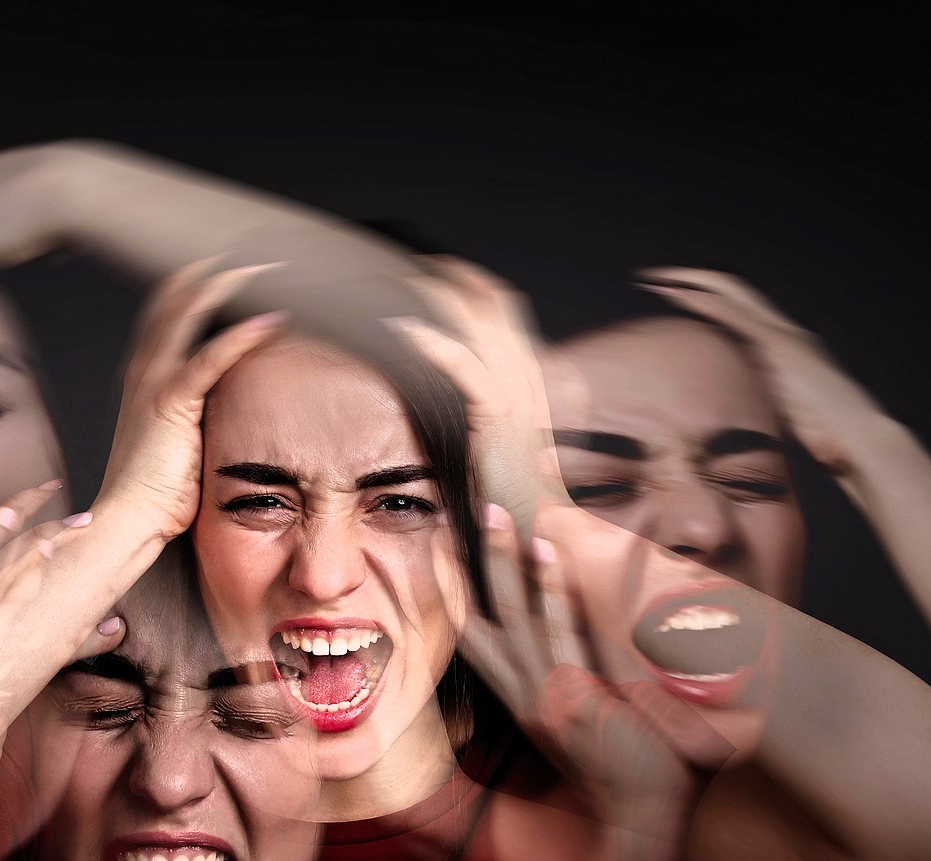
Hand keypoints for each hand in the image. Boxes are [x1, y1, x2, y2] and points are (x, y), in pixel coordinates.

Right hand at [99, 258, 287, 540]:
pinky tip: (270, 321)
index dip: (190, 289)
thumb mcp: (178, 445)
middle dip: (206, 274)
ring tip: (258, 269)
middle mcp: (143, 371)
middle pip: (171, 302)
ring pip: (186, 314)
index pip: (165, 317)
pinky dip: (241, 336)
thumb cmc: (154, 495)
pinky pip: (210, 357)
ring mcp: (153, 382)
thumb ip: (198, 418)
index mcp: (143, 379)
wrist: (127, 519)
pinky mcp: (171, 401)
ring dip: (223, 287)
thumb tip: (233, 412)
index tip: (222, 272)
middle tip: (244, 257)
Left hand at [388, 256, 567, 523]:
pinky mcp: (497, 414)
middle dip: (446, 275)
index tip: (429, 269)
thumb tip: (448, 383)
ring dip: (433, 295)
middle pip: (489, 299)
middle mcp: (526, 374)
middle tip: (403, 263)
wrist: (537, 527)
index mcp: (528, 374)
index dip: (466, 281)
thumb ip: (478, 404)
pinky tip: (397, 328)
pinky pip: (460, 362)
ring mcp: (516, 392)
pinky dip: (428, 340)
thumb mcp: (496, 437)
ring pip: (475, 319)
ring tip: (393, 282)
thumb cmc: (510, 490)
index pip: (500, 306)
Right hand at [459, 502, 695, 839]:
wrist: (645, 821)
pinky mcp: (580, 703)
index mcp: (528, 701)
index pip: (481, 638)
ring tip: (503, 519)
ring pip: (518, 621)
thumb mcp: (594, 722)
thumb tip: (595, 634)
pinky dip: (555, 595)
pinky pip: (563, 638)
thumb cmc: (630, 770)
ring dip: (508, 567)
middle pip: (487, 621)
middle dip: (475, 566)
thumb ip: (586, 681)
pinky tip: (551, 557)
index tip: (449, 552)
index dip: (460, 594)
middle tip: (467, 515)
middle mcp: (529, 698)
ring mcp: (551, 699)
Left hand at [634, 267, 906, 478]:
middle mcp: (786, 332)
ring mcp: (783, 335)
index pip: (742, 312)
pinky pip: (734, 315)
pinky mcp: (780, 345)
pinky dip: (703, 302)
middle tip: (657, 277)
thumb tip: (741, 420)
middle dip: (695, 279)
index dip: (709, 301)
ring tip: (656, 279)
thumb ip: (765, 406)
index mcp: (786, 347)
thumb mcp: (787, 415)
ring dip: (692, 283)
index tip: (676, 297)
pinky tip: (676, 295)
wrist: (858, 439)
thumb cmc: (828, 437)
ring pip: (731, 293)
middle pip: (735, 290)